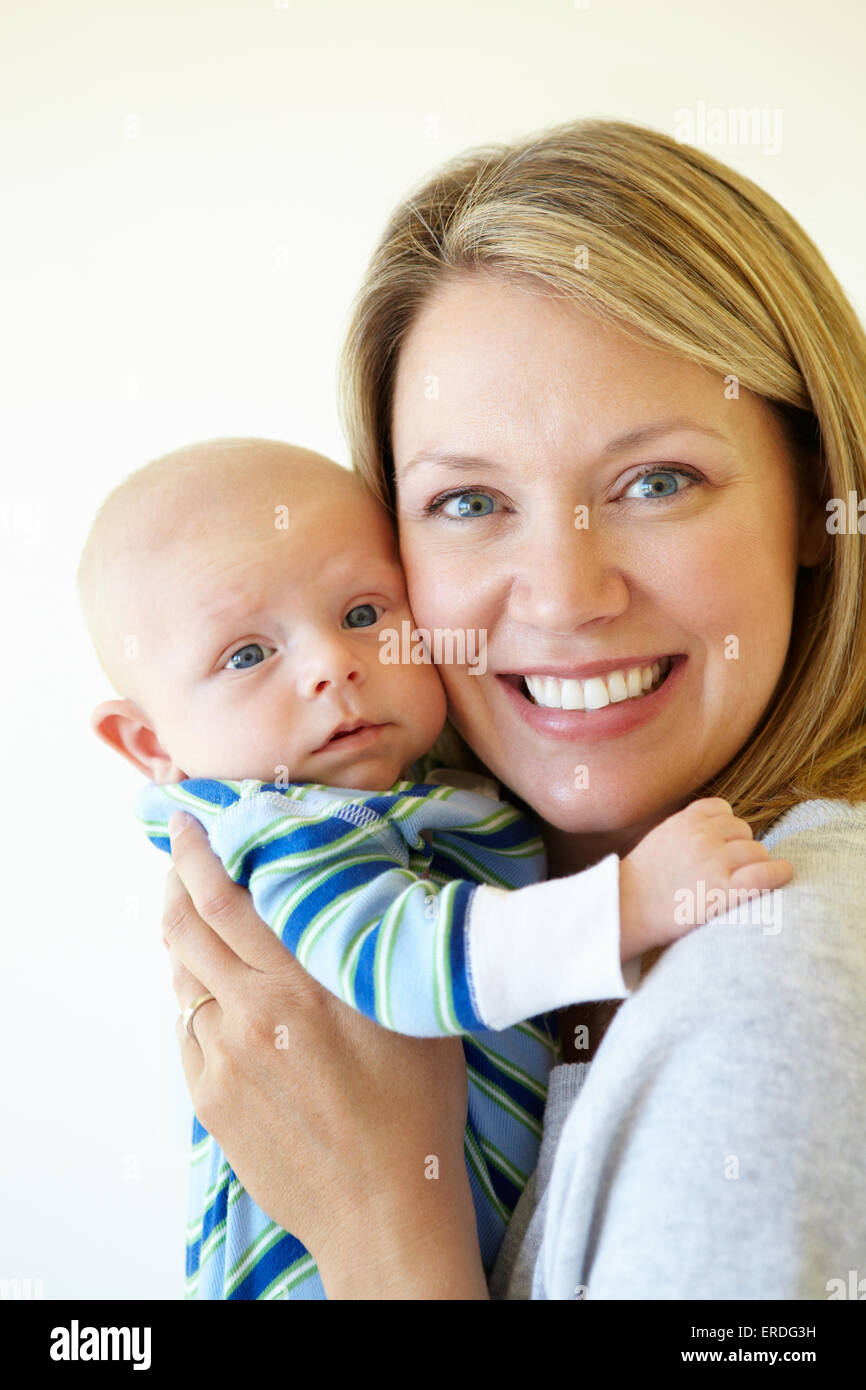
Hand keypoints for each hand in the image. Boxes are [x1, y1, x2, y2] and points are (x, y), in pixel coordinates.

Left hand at [161, 811, 487, 1298]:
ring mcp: (223, 1058)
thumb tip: (357, 885)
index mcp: (303, 979)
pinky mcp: (210, 1099)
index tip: (187, 824)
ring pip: (184, 980)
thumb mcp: (409, 1007)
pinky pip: (191, 1032)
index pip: (224, 896)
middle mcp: (253, 1011)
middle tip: (182, 855)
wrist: (385, 1207)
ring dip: (190, 946)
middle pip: (183, 927)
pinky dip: (202, 1005)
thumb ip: (370, 945)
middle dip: (175, 882)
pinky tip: (230, 1006)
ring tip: (210, 931)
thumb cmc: (416, 1106)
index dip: (196, 853)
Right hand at [619, 797, 793, 959]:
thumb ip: (687, 829)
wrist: (625, 909)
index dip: (726, 828)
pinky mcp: (724, 890)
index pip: (723, 810)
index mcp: (685, 820)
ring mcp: (715, 861)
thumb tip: (721, 829)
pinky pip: (765, 874)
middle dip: (740, 848)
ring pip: (757, 851)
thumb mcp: (660, 839)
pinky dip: (779, 873)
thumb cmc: (640, 882)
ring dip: (755, 864)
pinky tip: (783, 874)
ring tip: (743, 882)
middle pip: (743, 831)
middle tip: (729, 871)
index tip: (723, 845)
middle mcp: (702, 835)